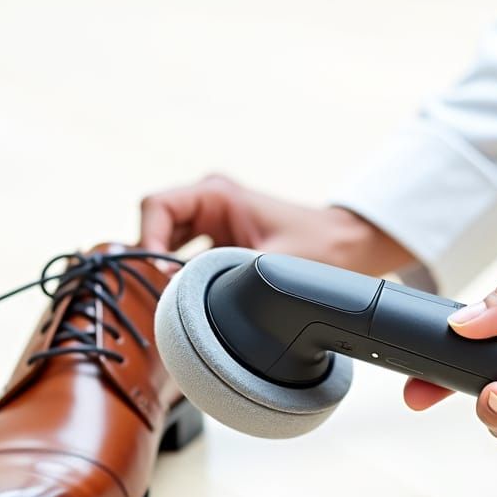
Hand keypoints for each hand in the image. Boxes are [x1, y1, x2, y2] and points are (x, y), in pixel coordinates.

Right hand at [139, 174, 413, 275]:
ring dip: (161, 270)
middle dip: (150, 259)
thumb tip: (188, 296)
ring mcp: (211, 223)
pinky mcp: (217, 243)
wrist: (348, 250)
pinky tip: (183, 301)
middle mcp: (208, 203)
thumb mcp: (271, 265)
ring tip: (168, 300)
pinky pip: (180, 258)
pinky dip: (176, 278)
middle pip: (154, 226)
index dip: (148, 239)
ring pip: (164, 244)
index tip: (157, 274)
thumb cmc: (320, 249)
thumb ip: (228, 277)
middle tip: (158, 294)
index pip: (156, 206)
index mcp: (218, 194)